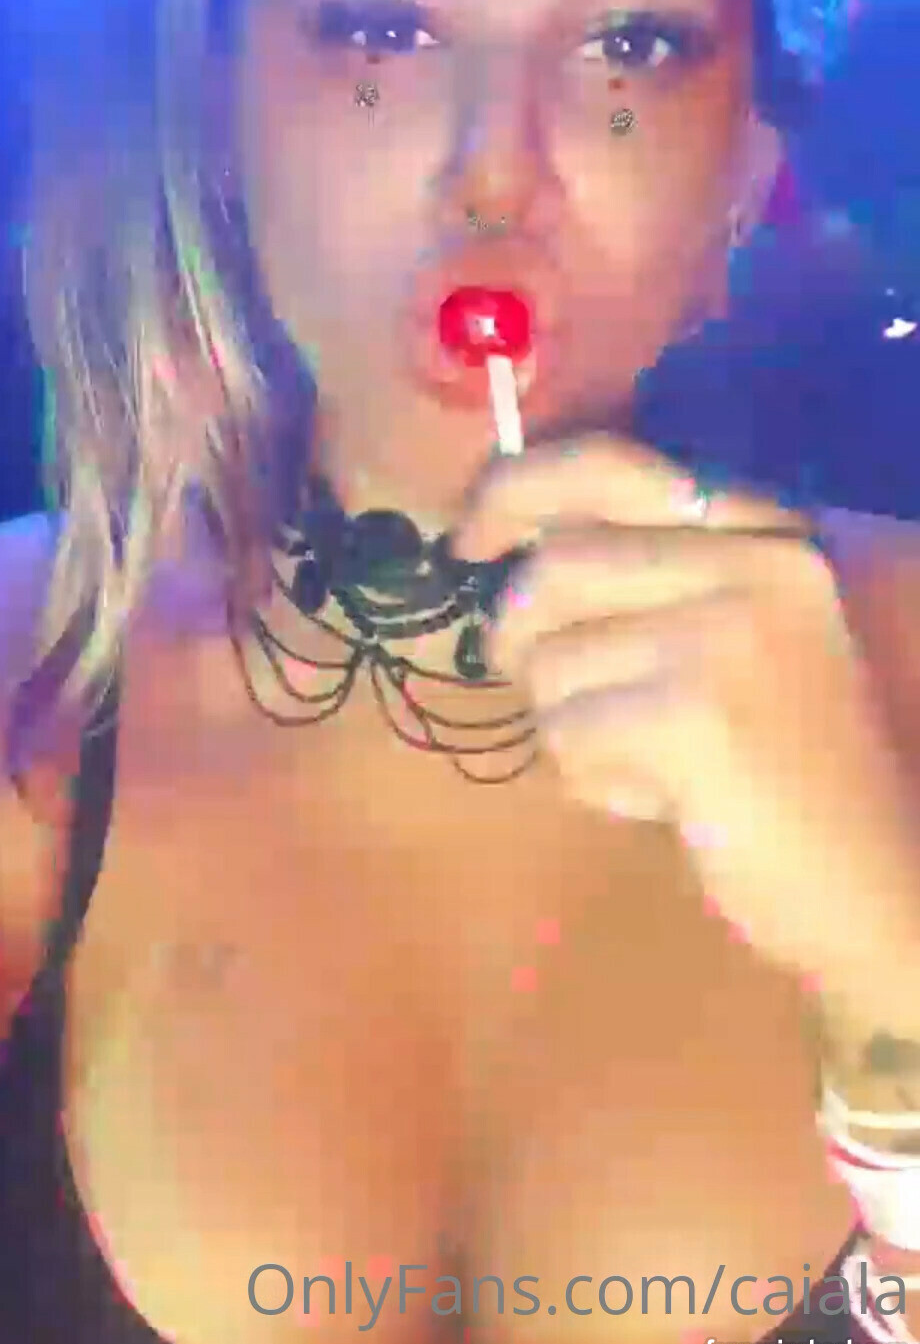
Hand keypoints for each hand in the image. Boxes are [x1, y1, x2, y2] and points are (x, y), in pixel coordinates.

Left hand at [453, 434, 919, 1018]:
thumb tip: (506, 535)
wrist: (882, 880)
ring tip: (649, 761)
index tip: (466, 536)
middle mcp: (757, 556)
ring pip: (549, 659)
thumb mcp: (732, 634)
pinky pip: (566, 733)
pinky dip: (591, 780)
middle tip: (533, 685)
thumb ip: (645, 571)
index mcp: (767, 526)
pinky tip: (665, 801)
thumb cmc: (792, 765)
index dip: (514, 489)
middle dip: (516, 636)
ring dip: (568, 725)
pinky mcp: (697, 713)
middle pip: (554, 566)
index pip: (607, 463)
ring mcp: (729, 630)